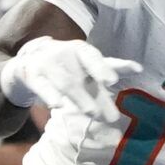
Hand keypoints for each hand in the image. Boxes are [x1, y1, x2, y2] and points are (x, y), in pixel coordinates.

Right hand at [0, 37, 138, 120]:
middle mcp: (68, 54)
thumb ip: (107, 79)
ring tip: (92, 111)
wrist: (28, 65)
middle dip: (100, 70)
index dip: (118, 64)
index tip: (136, 69)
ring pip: (67, 81)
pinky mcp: (34, 76)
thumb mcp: (86, 72)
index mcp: (83, 52)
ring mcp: (49, 64)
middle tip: (112, 81)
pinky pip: (43, 86)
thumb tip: (135, 80)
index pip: (102, 58)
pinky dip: (50, 95)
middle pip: (87, 63)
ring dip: (79, 96)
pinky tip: (57, 105)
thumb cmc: (66, 70)